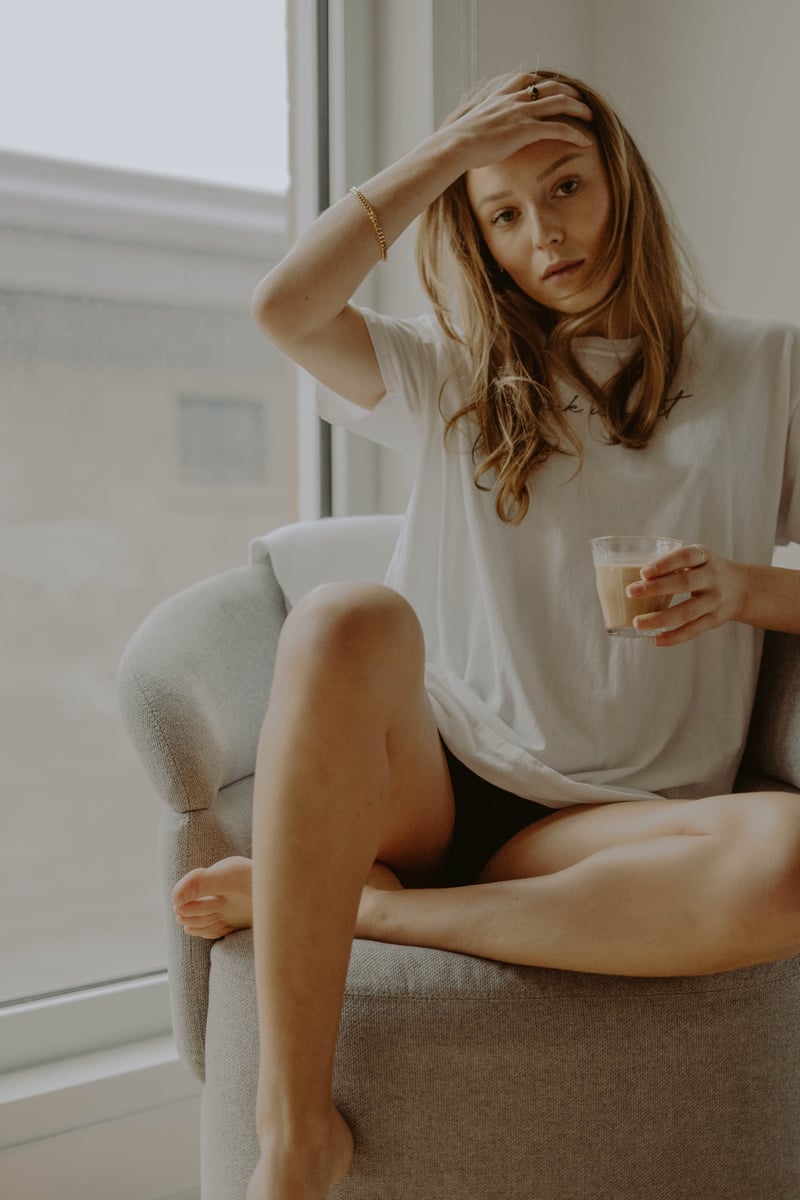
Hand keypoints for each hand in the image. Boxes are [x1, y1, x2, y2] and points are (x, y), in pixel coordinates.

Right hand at [450, 73, 593, 170]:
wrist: (455, 146)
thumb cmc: (458, 144)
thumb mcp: (469, 128)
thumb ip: (479, 128)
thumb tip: (473, 141)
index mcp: (500, 97)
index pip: (526, 80)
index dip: (543, 83)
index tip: (554, 89)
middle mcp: (514, 100)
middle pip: (550, 87)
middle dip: (569, 92)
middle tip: (581, 101)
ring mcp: (521, 112)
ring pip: (560, 102)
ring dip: (579, 108)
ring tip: (591, 117)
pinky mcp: (526, 130)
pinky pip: (559, 128)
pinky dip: (575, 133)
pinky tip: (585, 141)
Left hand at [625, 544, 744, 646]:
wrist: (743, 589)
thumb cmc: (705, 570)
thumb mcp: (696, 558)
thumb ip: (671, 563)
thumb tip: (626, 572)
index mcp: (704, 556)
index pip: (686, 556)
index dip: (665, 563)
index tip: (643, 571)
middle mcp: (712, 577)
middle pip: (684, 583)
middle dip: (656, 588)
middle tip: (630, 592)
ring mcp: (714, 600)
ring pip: (687, 612)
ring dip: (660, 618)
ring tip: (637, 622)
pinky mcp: (714, 620)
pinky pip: (693, 630)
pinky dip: (674, 637)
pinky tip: (655, 639)